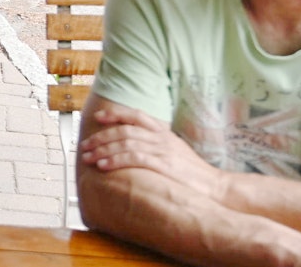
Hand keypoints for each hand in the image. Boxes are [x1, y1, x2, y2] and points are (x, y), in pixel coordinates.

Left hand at [78, 103, 228, 201]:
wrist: (215, 186)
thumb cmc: (192, 172)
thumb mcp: (174, 151)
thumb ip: (156, 144)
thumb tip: (134, 144)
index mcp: (164, 132)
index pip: (136, 115)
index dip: (115, 114)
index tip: (98, 118)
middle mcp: (162, 138)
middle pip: (124, 130)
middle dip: (101, 137)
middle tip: (84, 145)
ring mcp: (163, 150)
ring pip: (126, 143)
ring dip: (103, 150)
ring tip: (88, 157)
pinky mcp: (164, 165)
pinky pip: (134, 158)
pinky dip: (116, 161)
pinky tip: (103, 166)